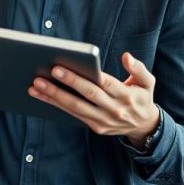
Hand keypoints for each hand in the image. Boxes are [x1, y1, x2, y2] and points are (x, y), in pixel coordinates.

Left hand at [28, 52, 159, 145]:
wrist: (144, 126)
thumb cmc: (142, 97)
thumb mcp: (148, 82)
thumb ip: (138, 68)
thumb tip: (126, 56)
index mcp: (126, 96)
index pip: (101, 84)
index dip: (79, 77)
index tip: (59, 67)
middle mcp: (114, 110)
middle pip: (85, 97)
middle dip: (62, 86)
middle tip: (41, 75)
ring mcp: (104, 121)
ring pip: (75, 108)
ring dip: (53, 97)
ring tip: (35, 86)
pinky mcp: (96, 127)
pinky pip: (74, 115)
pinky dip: (57, 105)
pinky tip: (43, 96)